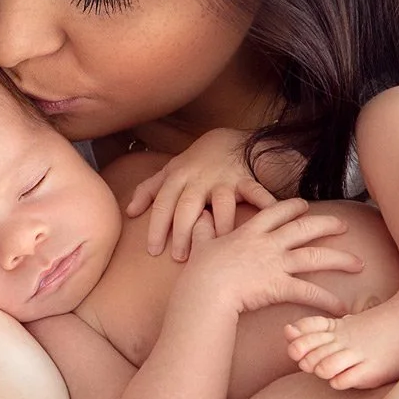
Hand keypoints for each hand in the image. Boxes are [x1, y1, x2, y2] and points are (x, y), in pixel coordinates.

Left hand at [125, 126, 283, 259]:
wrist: (228, 139)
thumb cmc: (195, 163)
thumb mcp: (169, 171)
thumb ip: (149, 190)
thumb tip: (129, 211)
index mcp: (178, 177)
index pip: (163, 204)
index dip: (156, 227)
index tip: (153, 251)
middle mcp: (199, 179)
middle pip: (188, 207)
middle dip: (182, 232)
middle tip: (180, 258)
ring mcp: (224, 179)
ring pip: (221, 203)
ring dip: (220, 225)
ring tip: (218, 248)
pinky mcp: (246, 179)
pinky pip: (255, 191)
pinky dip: (264, 203)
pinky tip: (268, 217)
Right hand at [179, 199, 358, 315]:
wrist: (206, 289)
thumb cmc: (200, 270)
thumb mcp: (200, 244)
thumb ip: (202, 229)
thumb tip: (198, 216)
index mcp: (251, 232)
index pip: (277, 212)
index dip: (292, 207)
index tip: (305, 205)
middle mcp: (269, 244)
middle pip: (305, 228)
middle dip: (328, 224)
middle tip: (345, 225)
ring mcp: (276, 264)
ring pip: (316, 256)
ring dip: (340, 259)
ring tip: (359, 263)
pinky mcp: (280, 286)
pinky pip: (310, 293)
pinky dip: (328, 300)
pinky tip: (342, 307)